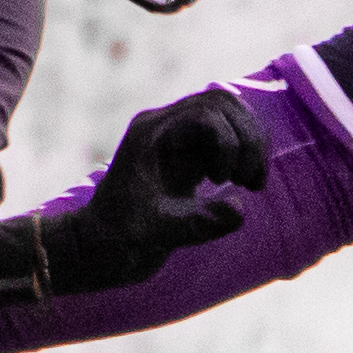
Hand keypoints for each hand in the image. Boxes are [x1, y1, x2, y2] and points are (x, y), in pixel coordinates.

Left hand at [31, 85, 267, 297]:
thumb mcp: (155, 234)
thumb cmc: (116, 240)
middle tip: (251, 182)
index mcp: (151, 136)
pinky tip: (246, 184)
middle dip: (248, 139)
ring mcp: (179, 139)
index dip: (228, 142)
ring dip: (252, 144)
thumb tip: (241, 209)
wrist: (99, 248)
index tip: (225, 181)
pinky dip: (245, 155)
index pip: (205, 113)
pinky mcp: (190, 156)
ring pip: (230, 115)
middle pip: (222, 103)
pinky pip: (228, 136)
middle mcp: (165, 129)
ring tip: (253, 183)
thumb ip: (196, 222)